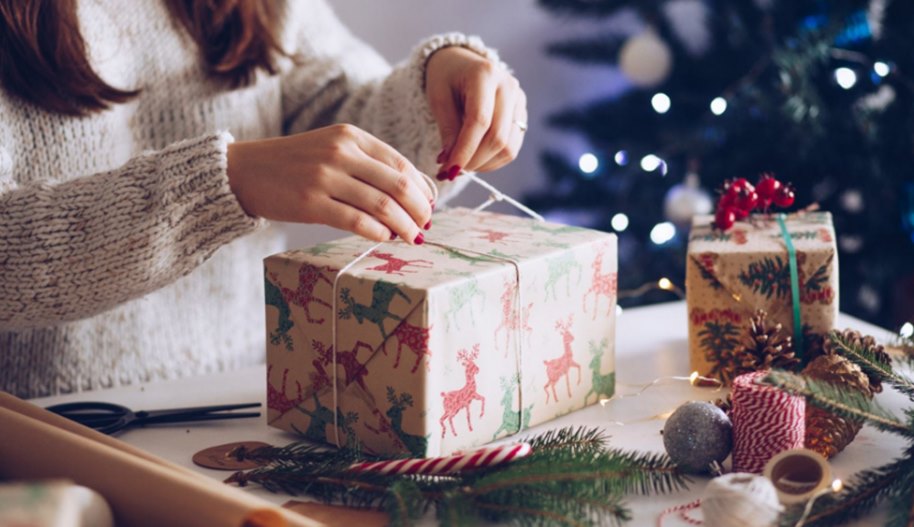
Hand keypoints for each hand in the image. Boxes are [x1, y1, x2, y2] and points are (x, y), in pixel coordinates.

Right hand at [227, 124, 433, 243]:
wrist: (245, 171)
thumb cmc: (295, 166)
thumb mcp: (333, 151)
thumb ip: (369, 166)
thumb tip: (417, 193)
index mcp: (350, 136)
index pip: (401, 163)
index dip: (422, 189)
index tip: (429, 206)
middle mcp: (340, 152)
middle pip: (398, 184)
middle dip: (419, 210)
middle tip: (425, 226)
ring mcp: (324, 177)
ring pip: (382, 205)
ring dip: (403, 225)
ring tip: (411, 238)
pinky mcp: (310, 203)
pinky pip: (356, 220)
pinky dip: (378, 232)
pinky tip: (384, 238)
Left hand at [425, 46, 526, 179]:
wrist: (461, 64)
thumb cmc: (446, 78)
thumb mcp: (438, 98)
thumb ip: (447, 130)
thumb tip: (450, 164)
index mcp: (485, 74)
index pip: (480, 121)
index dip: (465, 150)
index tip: (448, 170)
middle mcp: (508, 86)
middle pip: (497, 137)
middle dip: (473, 161)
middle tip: (451, 171)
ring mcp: (519, 101)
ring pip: (508, 147)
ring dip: (483, 164)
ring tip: (461, 163)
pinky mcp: (522, 115)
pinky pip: (512, 148)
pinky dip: (492, 160)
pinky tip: (474, 158)